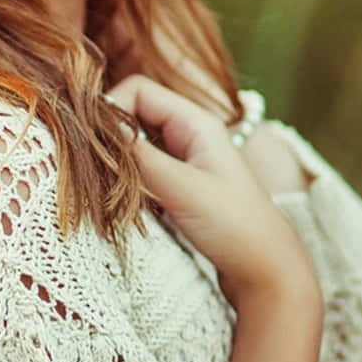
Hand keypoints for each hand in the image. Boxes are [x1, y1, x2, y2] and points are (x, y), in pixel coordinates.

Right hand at [105, 74, 318, 304]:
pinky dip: (128, 182)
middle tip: (98, 170)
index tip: (94, 145)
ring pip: (135, 145)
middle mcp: (189, 134)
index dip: (111, 109)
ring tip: (112, 190)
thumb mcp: (182, 188)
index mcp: (196, 122)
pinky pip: (142, 170)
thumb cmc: (235, 226)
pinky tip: (126, 204)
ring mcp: (185, 160)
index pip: (138, 90)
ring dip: (118, 163)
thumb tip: (94, 129)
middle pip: (133, 115)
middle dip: (111, 137)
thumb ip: (138, 156)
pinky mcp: (181, 186)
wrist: (267, 271)